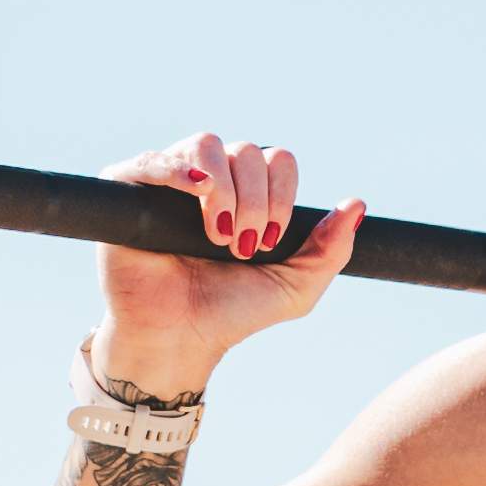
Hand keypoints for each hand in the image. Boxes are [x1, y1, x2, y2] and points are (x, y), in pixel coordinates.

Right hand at [90, 133, 365, 398]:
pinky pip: (151, 159)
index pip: (276, 160)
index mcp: (249, 191)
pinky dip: (175, 167)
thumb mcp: (295, 288)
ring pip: (206, 145)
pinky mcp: (128, 192)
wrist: (180, 340)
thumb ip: (329, 250)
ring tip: (218, 233)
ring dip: (223, 188)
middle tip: (244, 246)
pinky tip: (195, 191)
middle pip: (244, 151)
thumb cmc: (232, 311)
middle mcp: (211, 179)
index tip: (270, 241)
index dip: (280, 194)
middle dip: (254, 200)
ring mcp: (168, 182)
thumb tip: (356, 204)